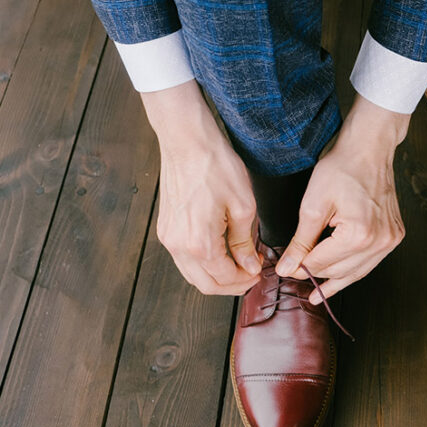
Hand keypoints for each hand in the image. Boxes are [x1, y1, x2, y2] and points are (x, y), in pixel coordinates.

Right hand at [142, 80, 261, 294]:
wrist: (187, 142)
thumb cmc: (216, 167)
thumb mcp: (243, 206)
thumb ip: (245, 243)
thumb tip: (250, 265)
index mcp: (200, 244)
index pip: (225, 279)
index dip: (246, 280)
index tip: (260, 273)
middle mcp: (178, 246)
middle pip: (205, 284)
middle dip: (231, 285)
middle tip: (252, 275)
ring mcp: (168, 237)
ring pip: (192, 274)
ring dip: (216, 275)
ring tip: (240, 263)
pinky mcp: (165, 228)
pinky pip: (184, 258)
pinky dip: (203, 262)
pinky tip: (221, 250)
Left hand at [275, 95, 409, 303]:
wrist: (369, 149)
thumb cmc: (341, 168)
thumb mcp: (313, 204)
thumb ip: (300, 242)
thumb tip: (286, 269)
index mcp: (359, 235)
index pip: (321, 263)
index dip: (300, 268)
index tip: (285, 269)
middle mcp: (379, 242)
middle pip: (339, 271)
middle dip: (316, 275)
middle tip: (295, 276)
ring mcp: (390, 240)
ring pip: (357, 272)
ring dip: (336, 280)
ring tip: (318, 294)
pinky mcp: (394, 236)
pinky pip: (369, 261)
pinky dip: (353, 269)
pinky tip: (340, 277)